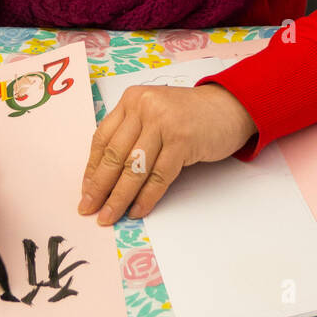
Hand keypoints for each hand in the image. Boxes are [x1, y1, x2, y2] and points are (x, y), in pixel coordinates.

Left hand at [79, 83, 257, 225]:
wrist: (230, 107)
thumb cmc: (189, 116)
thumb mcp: (154, 114)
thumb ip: (132, 134)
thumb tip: (104, 176)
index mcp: (131, 100)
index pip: (103, 138)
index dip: (92, 168)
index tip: (86, 191)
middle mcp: (144, 107)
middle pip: (115, 155)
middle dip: (100, 187)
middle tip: (89, 209)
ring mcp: (164, 122)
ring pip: (134, 168)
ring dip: (119, 198)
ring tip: (109, 216)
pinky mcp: (182, 140)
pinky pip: (159, 176)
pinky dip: (147, 197)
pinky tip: (137, 210)